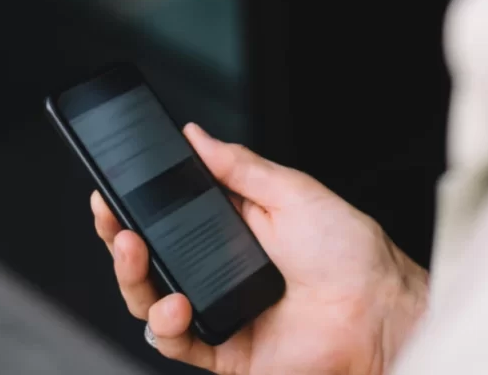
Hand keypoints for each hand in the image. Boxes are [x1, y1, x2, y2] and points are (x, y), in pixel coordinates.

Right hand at [91, 123, 427, 374]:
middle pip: (148, 257)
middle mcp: (217, 270)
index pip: (168, 214)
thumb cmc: (350, 253)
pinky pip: (175, 343)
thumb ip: (238, 167)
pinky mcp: (223, 353)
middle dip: (118, 235)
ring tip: (134, 250)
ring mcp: (217, 312)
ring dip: (131, 276)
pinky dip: (165, 324)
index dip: (135, 202)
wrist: (379, 312)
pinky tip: (176, 304)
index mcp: (232, 227)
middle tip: (109, 213)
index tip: (109, 184)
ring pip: (150, 300)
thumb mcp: (292, 192)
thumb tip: (195, 135)